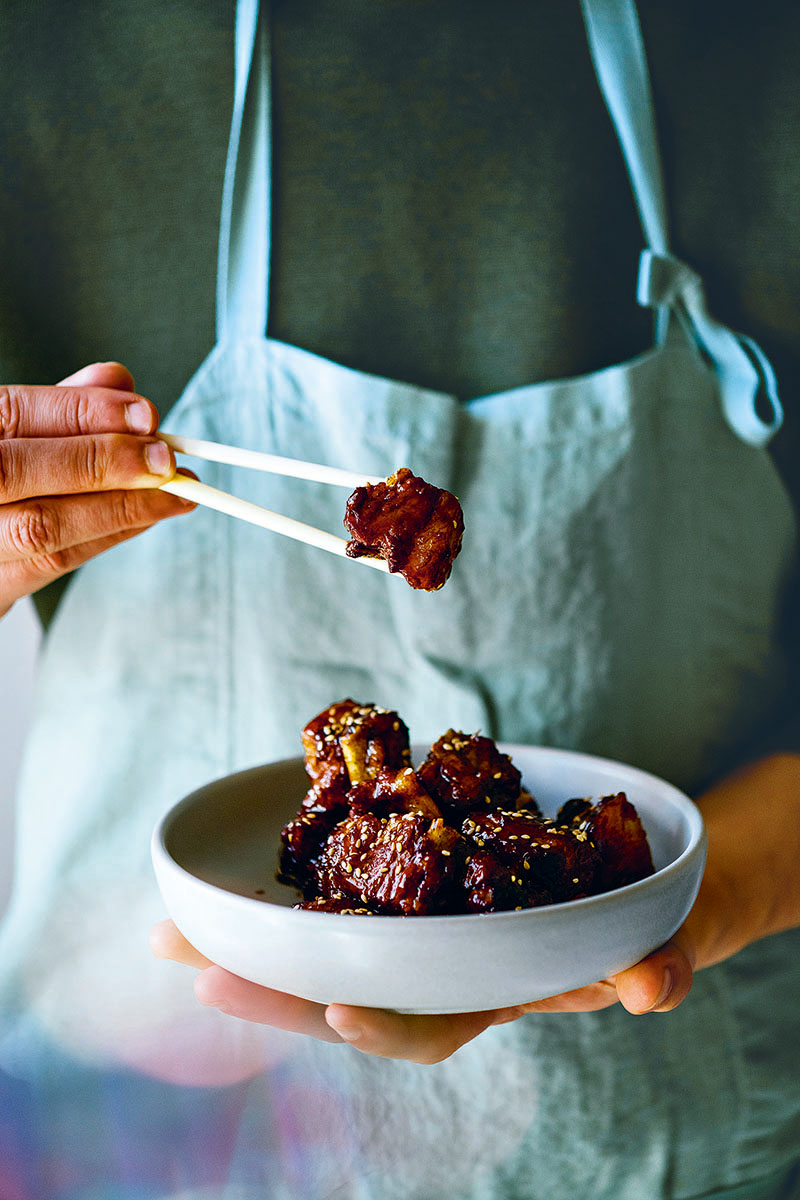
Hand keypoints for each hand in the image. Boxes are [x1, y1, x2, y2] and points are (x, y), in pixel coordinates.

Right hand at [0, 361, 193, 618]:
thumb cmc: (1, 478)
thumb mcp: (16, 433)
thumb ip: (60, 407)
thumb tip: (119, 380)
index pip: (11, 414)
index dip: (79, 411)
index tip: (144, 414)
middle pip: (16, 473)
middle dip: (101, 462)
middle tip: (165, 460)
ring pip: (40, 528)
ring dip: (119, 507)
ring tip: (177, 493)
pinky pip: (52, 564)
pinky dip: (108, 535)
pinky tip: (146, 517)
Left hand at [150, 914, 695, 1065]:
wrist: (625, 886)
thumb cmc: (639, 924)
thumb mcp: (653, 943)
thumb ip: (653, 968)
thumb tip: (651, 987)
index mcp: (491, 997)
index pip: (431, 1025)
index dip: (386, 1024)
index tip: (338, 1010)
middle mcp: (439, 971)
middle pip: (347, 991)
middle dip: (273, 990)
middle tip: (194, 972)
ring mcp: (417, 929)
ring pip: (325, 946)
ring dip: (249, 942)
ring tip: (166, 935)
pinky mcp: (404, 882)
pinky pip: (336, 888)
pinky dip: (282, 883)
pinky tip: (220, 875)